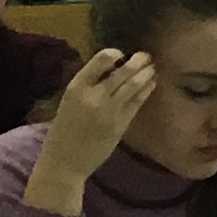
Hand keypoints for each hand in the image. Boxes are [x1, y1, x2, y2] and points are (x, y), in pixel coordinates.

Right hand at [29, 49, 154, 205]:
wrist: (64, 162)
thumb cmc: (65, 131)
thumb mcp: (70, 102)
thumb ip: (88, 86)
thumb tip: (110, 69)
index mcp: (76, 87)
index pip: (100, 60)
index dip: (113, 54)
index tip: (120, 54)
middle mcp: (94, 96)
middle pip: (122, 72)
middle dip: (137, 61)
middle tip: (146, 56)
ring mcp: (109, 110)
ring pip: (133, 85)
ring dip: (145, 73)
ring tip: (152, 67)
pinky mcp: (121, 124)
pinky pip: (137, 102)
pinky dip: (146, 90)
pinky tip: (152, 84)